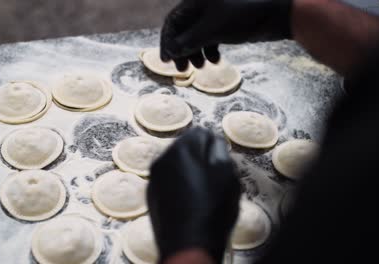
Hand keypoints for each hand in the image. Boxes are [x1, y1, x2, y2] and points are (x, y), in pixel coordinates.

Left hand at [147, 127, 240, 262]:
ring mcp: (154, 177)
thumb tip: (214, 142)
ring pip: (175, 163)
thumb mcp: (227, 176)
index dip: (214, 145)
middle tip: (213, 175)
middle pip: (185, 146)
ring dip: (188, 169)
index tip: (221, 160)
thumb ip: (220, 152)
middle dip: (199, 156)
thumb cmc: (211, 210)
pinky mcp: (151, 193)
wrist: (187, 245)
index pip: (201, 132)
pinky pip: (167, 179)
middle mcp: (163, 158)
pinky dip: (178, 183)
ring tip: (202, 190)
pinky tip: (189, 200)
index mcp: (182, 150)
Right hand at [161, 0, 292, 70]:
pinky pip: (209, 40)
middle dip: (182, 51)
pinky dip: (210, 51)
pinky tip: (216, 60)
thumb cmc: (243, 18)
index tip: (167, 60)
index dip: (168, 41)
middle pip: (183, 31)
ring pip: (196, 38)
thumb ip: (189, 41)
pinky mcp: (224, 26)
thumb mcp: (212, 30)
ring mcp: (214, 18)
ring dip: (196, 54)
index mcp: (196, 2)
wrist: (275, 17)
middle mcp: (202, 8)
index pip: (172, 22)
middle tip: (182, 69)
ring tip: (201, 67)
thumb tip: (171, 52)